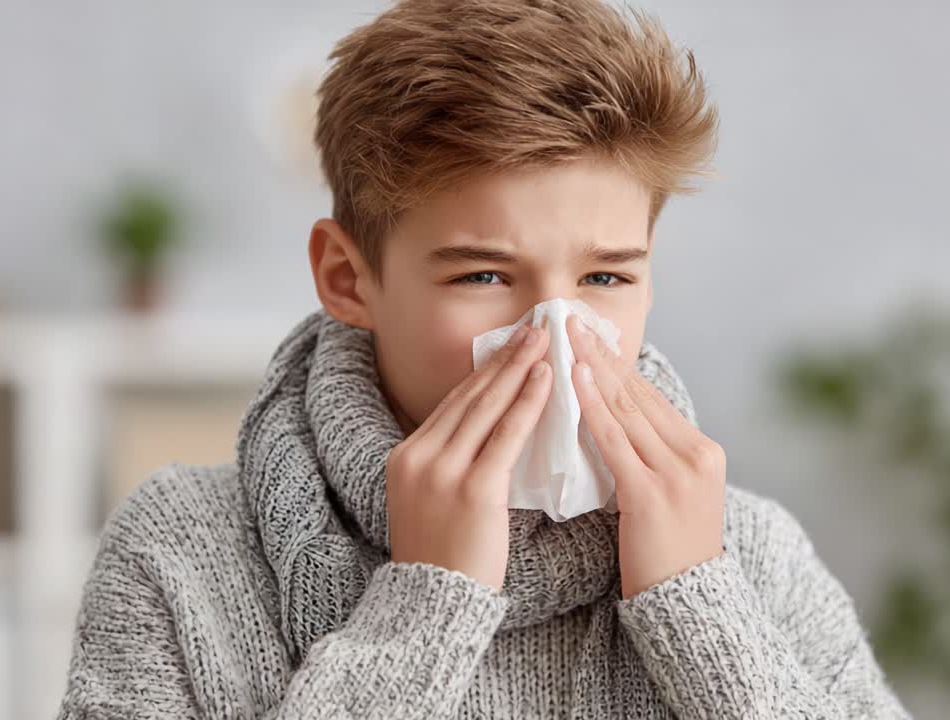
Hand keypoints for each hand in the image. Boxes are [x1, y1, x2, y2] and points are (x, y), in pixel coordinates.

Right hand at [386, 321, 552, 588]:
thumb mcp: (429, 503)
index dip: (484, 371)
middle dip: (504, 358)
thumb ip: (450, 466)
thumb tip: (489, 434)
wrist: (432, 608)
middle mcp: (419, 457)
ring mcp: (442, 471)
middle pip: (468, 396)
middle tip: (534, 327)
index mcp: (404, 457)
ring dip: (519, 369)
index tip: (509, 346)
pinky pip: (505, 437)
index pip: (452, 404)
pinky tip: (545, 381)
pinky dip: (527, 404)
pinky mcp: (472, 489)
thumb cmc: (443, 562)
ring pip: (487, 407)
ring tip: (544, 341)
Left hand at [566, 314, 725, 598]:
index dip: (617, 363)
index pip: (651, 396)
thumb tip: (611, 422)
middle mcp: (695, 454)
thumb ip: (652, 458)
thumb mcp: (674, 496)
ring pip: (627, 408)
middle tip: (571, 319)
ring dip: (593, 368)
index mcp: (702, 451)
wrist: (689, 605)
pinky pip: (614, 441)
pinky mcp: (651, 493)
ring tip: (567, 337)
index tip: (590, 335)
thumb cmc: (671, 554)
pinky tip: (575, 381)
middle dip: (603, 353)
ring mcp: (676, 473)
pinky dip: (593, 407)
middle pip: (639, 393)